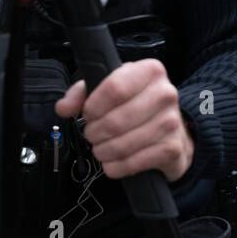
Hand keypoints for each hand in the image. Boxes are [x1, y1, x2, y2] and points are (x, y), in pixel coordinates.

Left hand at [55, 58, 194, 181]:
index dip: (94, 106)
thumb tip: (63, 108)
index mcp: (150, 71)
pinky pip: (133, 163)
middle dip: (95, 132)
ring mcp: (171, 122)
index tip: (88, 114)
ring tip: (101, 148)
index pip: (115, 87)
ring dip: (103, 151)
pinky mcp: (172, 149)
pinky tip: (112, 162)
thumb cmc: (136, 104)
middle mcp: (166, 93)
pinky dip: (115, 167)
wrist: (173, 130)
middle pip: (116, 120)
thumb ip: (82, 93)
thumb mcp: (110, 89)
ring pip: (123, 144)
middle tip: (92, 134)